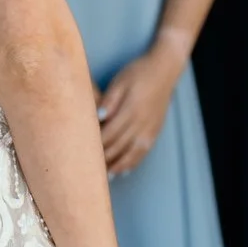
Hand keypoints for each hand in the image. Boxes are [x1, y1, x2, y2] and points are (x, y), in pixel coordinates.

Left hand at [95, 42, 184, 177]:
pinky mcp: (155, 131)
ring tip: (104, 176)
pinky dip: (132, 163)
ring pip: (132, 154)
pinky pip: (143, 152)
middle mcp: (141, 123)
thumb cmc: (138, 72)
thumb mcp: (120, 81)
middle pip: (119, 146)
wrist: (164, 69)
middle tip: (88, 169)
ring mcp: (150, 129)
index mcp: (131, 110)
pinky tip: (123, 170)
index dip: (96, 144)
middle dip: (104, 159)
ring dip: (118, 166)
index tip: (82, 152)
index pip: (109, 133)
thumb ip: (110, 100)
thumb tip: (99, 116)